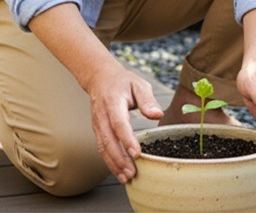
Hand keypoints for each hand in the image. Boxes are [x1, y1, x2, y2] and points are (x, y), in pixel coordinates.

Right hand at [85, 63, 163, 183]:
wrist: (100, 78)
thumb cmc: (123, 82)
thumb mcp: (138, 84)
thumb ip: (148, 100)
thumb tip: (157, 115)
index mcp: (113, 102)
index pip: (119, 123)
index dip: (127, 139)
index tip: (137, 153)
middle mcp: (102, 115)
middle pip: (109, 140)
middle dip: (120, 159)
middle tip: (132, 172)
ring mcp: (98, 124)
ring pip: (103, 148)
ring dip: (114, 164)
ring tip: (127, 177)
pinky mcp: (98, 131)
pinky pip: (102, 148)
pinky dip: (110, 162)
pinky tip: (119, 172)